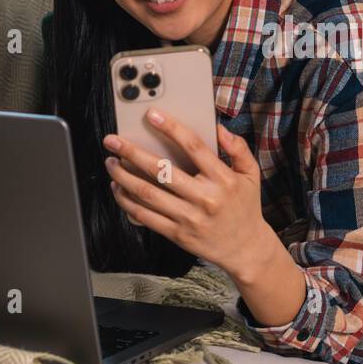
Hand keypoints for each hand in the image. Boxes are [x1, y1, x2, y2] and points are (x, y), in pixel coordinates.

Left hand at [102, 108, 278, 278]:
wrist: (245, 249)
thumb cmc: (245, 207)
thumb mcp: (251, 175)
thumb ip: (238, 149)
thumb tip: (219, 128)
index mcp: (223, 179)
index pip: (194, 147)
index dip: (171, 128)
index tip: (152, 114)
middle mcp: (205, 198)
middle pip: (162, 170)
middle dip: (132, 153)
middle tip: (113, 141)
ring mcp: (189, 218)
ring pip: (148, 194)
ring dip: (124, 177)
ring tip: (111, 162)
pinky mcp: (178, 234)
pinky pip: (146, 217)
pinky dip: (128, 202)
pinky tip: (118, 189)